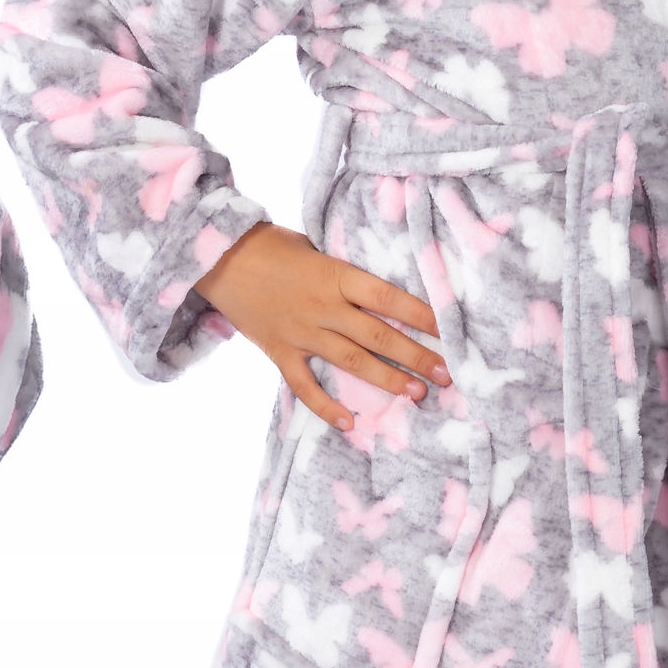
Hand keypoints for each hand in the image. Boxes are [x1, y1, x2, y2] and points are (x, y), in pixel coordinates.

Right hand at [195, 222, 449, 433]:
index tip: (450, 332)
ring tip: (417, 393)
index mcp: (336, 276)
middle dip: (417, 356)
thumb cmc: (268, 245)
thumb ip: (341, 272)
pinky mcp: (280, 351)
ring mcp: (302, 333)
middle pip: (379, 336)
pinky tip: (348, 422)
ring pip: (352, 361)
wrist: (216, 258)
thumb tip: (371, 290)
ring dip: (387, 380)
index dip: (423, 317)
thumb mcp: (312, 246)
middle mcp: (324, 308)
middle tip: (447, 375)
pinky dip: (325, 406)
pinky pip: (305, 385)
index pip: (390, 299)